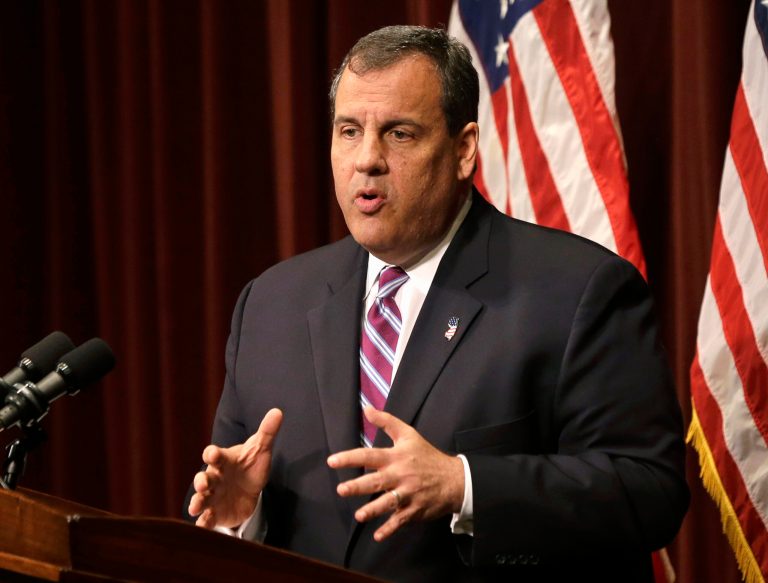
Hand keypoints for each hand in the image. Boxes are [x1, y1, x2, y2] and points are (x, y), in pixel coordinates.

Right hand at [188, 408, 282, 528]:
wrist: (250, 488)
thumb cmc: (251, 464)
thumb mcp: (260, 448)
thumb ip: (267, 432)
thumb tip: (278, 411)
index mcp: (223, 459)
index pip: (213, 454)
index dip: (212, 454)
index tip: (214, 454)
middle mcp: (214, 477)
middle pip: (204, 477)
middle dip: (201, 481)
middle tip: (203, 484)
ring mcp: (213, 495)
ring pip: (201, 498)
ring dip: (197, 502)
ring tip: (195, 508)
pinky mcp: (215, 512)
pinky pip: (207, 518)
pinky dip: (203, 523)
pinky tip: (202, 528)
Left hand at [327, 406, 463, 541]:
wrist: (455, 479)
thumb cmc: (427, 456)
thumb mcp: (409, 434)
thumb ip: (386, 422)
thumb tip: (367, 409)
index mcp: (396, 457)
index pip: (369, 456)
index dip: (350, 458)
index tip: (332, 461)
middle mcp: (400, 475)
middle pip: (376, 481)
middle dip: (358, 486)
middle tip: (341, 490)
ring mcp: (408, 494)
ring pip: (388, 503)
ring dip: (373, 510)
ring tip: (359, 516)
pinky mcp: (414, 510)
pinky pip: (400, 521)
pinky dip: (390, 529)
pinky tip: (377, 536)